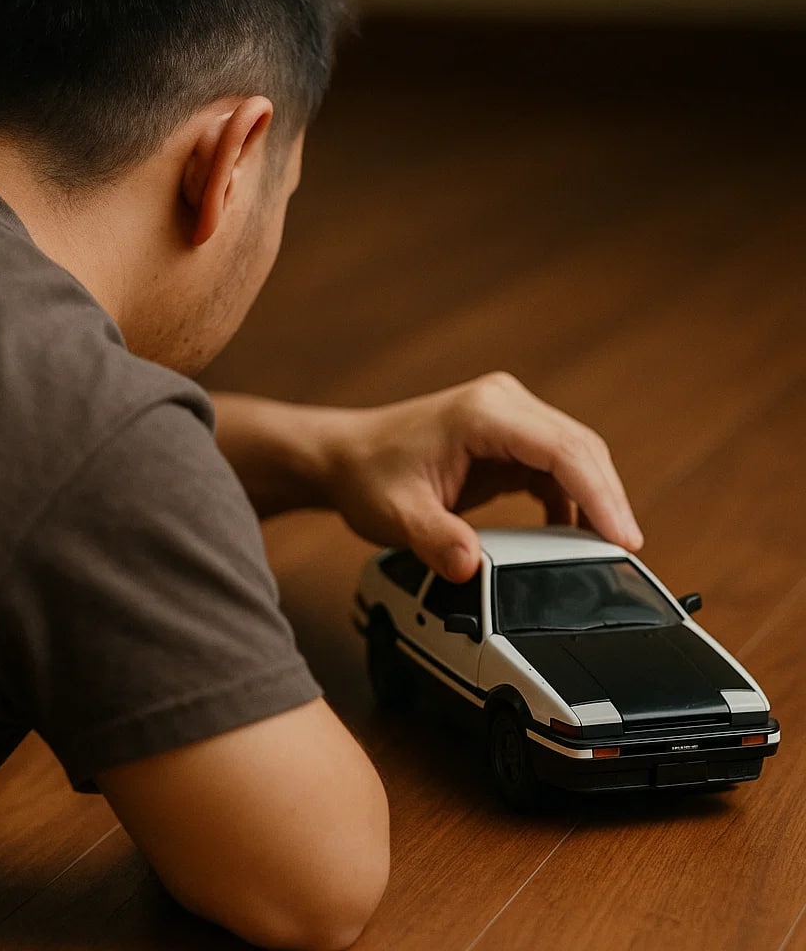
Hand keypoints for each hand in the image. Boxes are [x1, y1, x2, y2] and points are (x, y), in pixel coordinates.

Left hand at [323, 372, 642, 581]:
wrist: (348, 457)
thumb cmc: (369, 474)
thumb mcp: (397, 514)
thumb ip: (435, 540)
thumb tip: (472, 569)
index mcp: (483, 413)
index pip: (562, 450)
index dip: (599, 494)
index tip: (623, 537)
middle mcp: (504, 405)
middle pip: (580, 449)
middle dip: (607, 500)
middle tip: (625, 555)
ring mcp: (509, 418)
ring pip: (574, 457)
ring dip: (593, 500)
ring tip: (606, 552)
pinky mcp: (509, 438)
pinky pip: (555, 468)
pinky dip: (570, 500)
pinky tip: (571, 536)